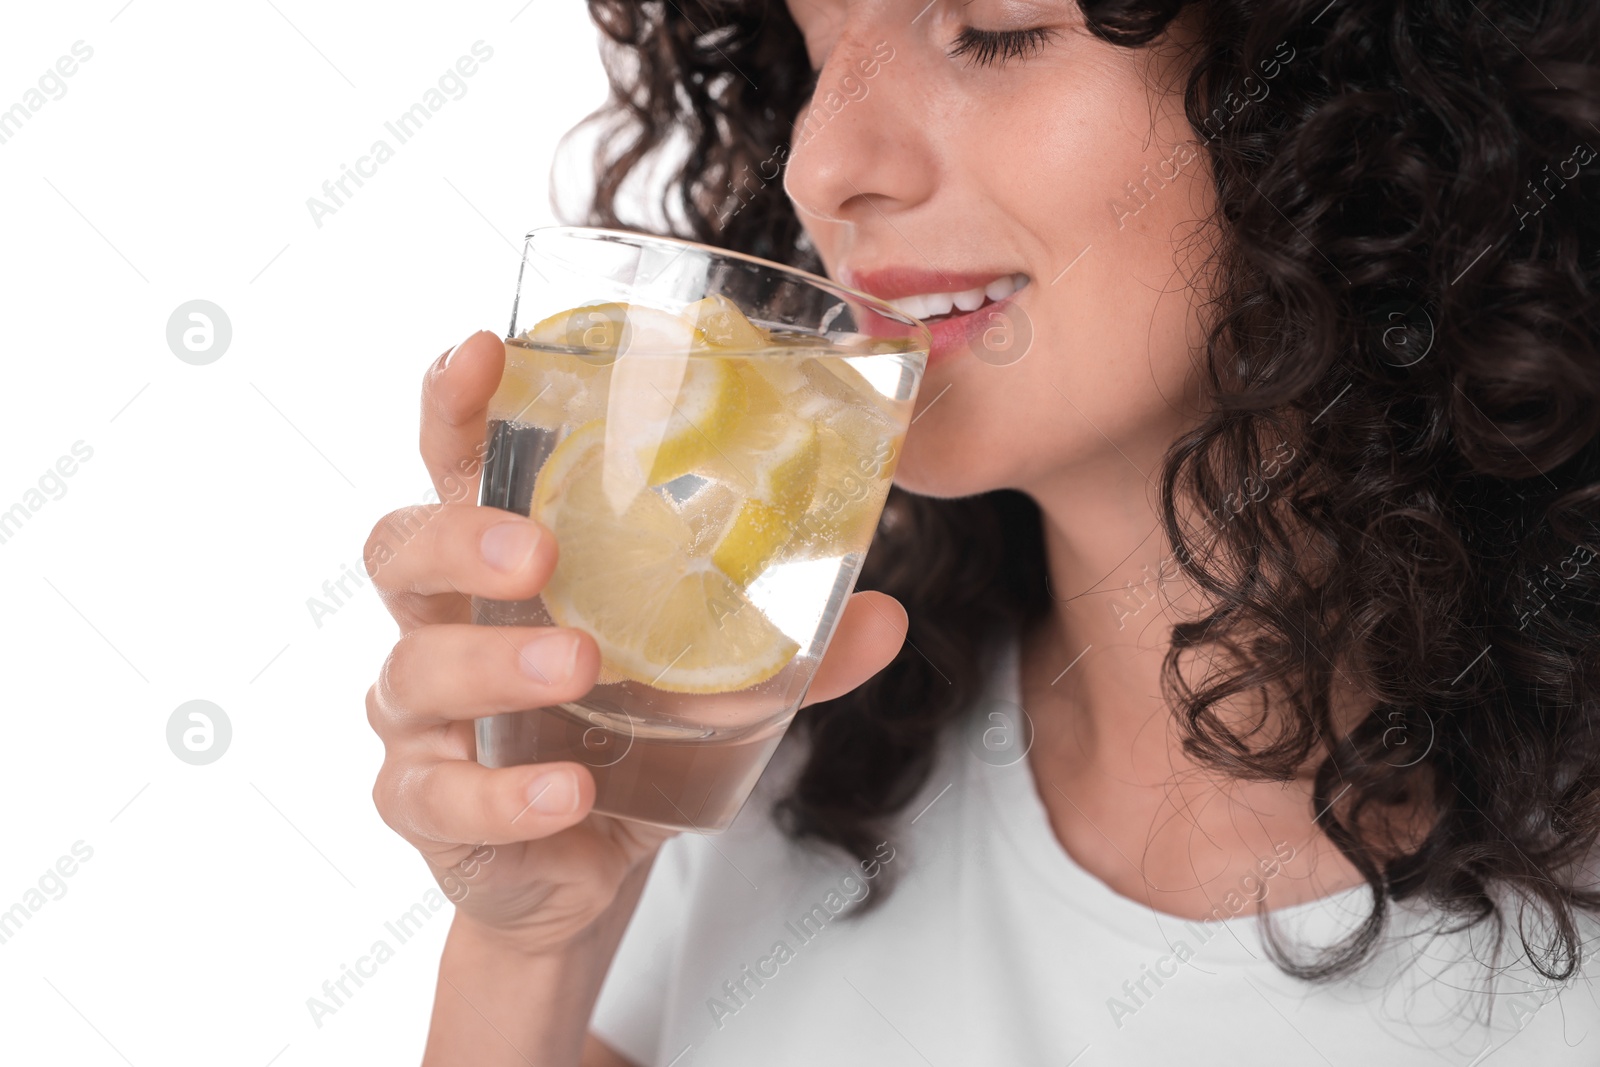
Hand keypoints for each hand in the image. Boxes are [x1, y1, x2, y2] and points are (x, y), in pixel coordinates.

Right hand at [364, 330, 907, 955]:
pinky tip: (568, 790)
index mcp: (503, 565)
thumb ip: (787, 650)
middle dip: (462, 538)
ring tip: (581, 664)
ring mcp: (421, 718)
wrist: (583, 868)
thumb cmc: (626, 737)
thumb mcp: (709, 685)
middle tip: (542, 552)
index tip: (487, 351)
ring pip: (417, 670)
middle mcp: (444, 623)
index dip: (456, 404)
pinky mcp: (425, 805)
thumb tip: (887, 616)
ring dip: (498, 662)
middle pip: (400, 549)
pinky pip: (440, 796)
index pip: (457, 463)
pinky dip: (506, 793)